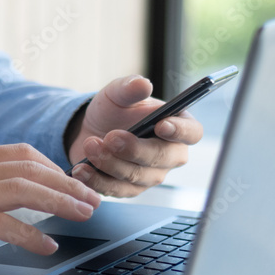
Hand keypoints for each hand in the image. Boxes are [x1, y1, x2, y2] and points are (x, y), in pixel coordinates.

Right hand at [0, 144, 101, 274]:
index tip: (73, 186)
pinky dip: (31, 235)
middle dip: (68, 185)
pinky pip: (4, 225)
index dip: (55, 169)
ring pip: (24, 190)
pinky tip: (47, 246)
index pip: (22, 154)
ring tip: (83, 216)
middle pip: (31, 169)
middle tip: (92, 201)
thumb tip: (11, 196)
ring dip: (60, 203)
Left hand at [67, 75, 203, 196]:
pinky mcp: (128, 189)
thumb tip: (142, 84)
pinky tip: (82, 169)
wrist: (88, 131)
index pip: (192, 133)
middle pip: (162, 159)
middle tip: (110, 137)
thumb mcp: (117, 93)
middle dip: (134, 149)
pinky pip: (116, 190)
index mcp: (177, 127)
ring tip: (89, 146)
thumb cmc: (113, 111)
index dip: (181, 131)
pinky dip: (97, 180)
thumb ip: (129, 87)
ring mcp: (150, 175)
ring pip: (136, 176)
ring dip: (110, 163)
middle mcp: (169, 155)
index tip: (162, 125)